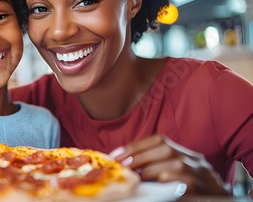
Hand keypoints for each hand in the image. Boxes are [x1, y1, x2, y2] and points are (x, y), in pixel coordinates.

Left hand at [109, 134, 229, 195]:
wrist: (220, 200)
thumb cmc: (192, 187)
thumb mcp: (177, 170)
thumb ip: (157, 164)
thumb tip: (126, 163)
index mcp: (185, 152)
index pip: (159, 140)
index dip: (136, 146)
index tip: (117, 154)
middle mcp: (193, 158)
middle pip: (165, 149)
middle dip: (139, 156)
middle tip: (122, 165)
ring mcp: (198, 172)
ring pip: (173, 164)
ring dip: (149, 170)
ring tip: (135, 177)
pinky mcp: (199, 187)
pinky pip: (180, 181)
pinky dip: (164, 182)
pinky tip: (153, 186)